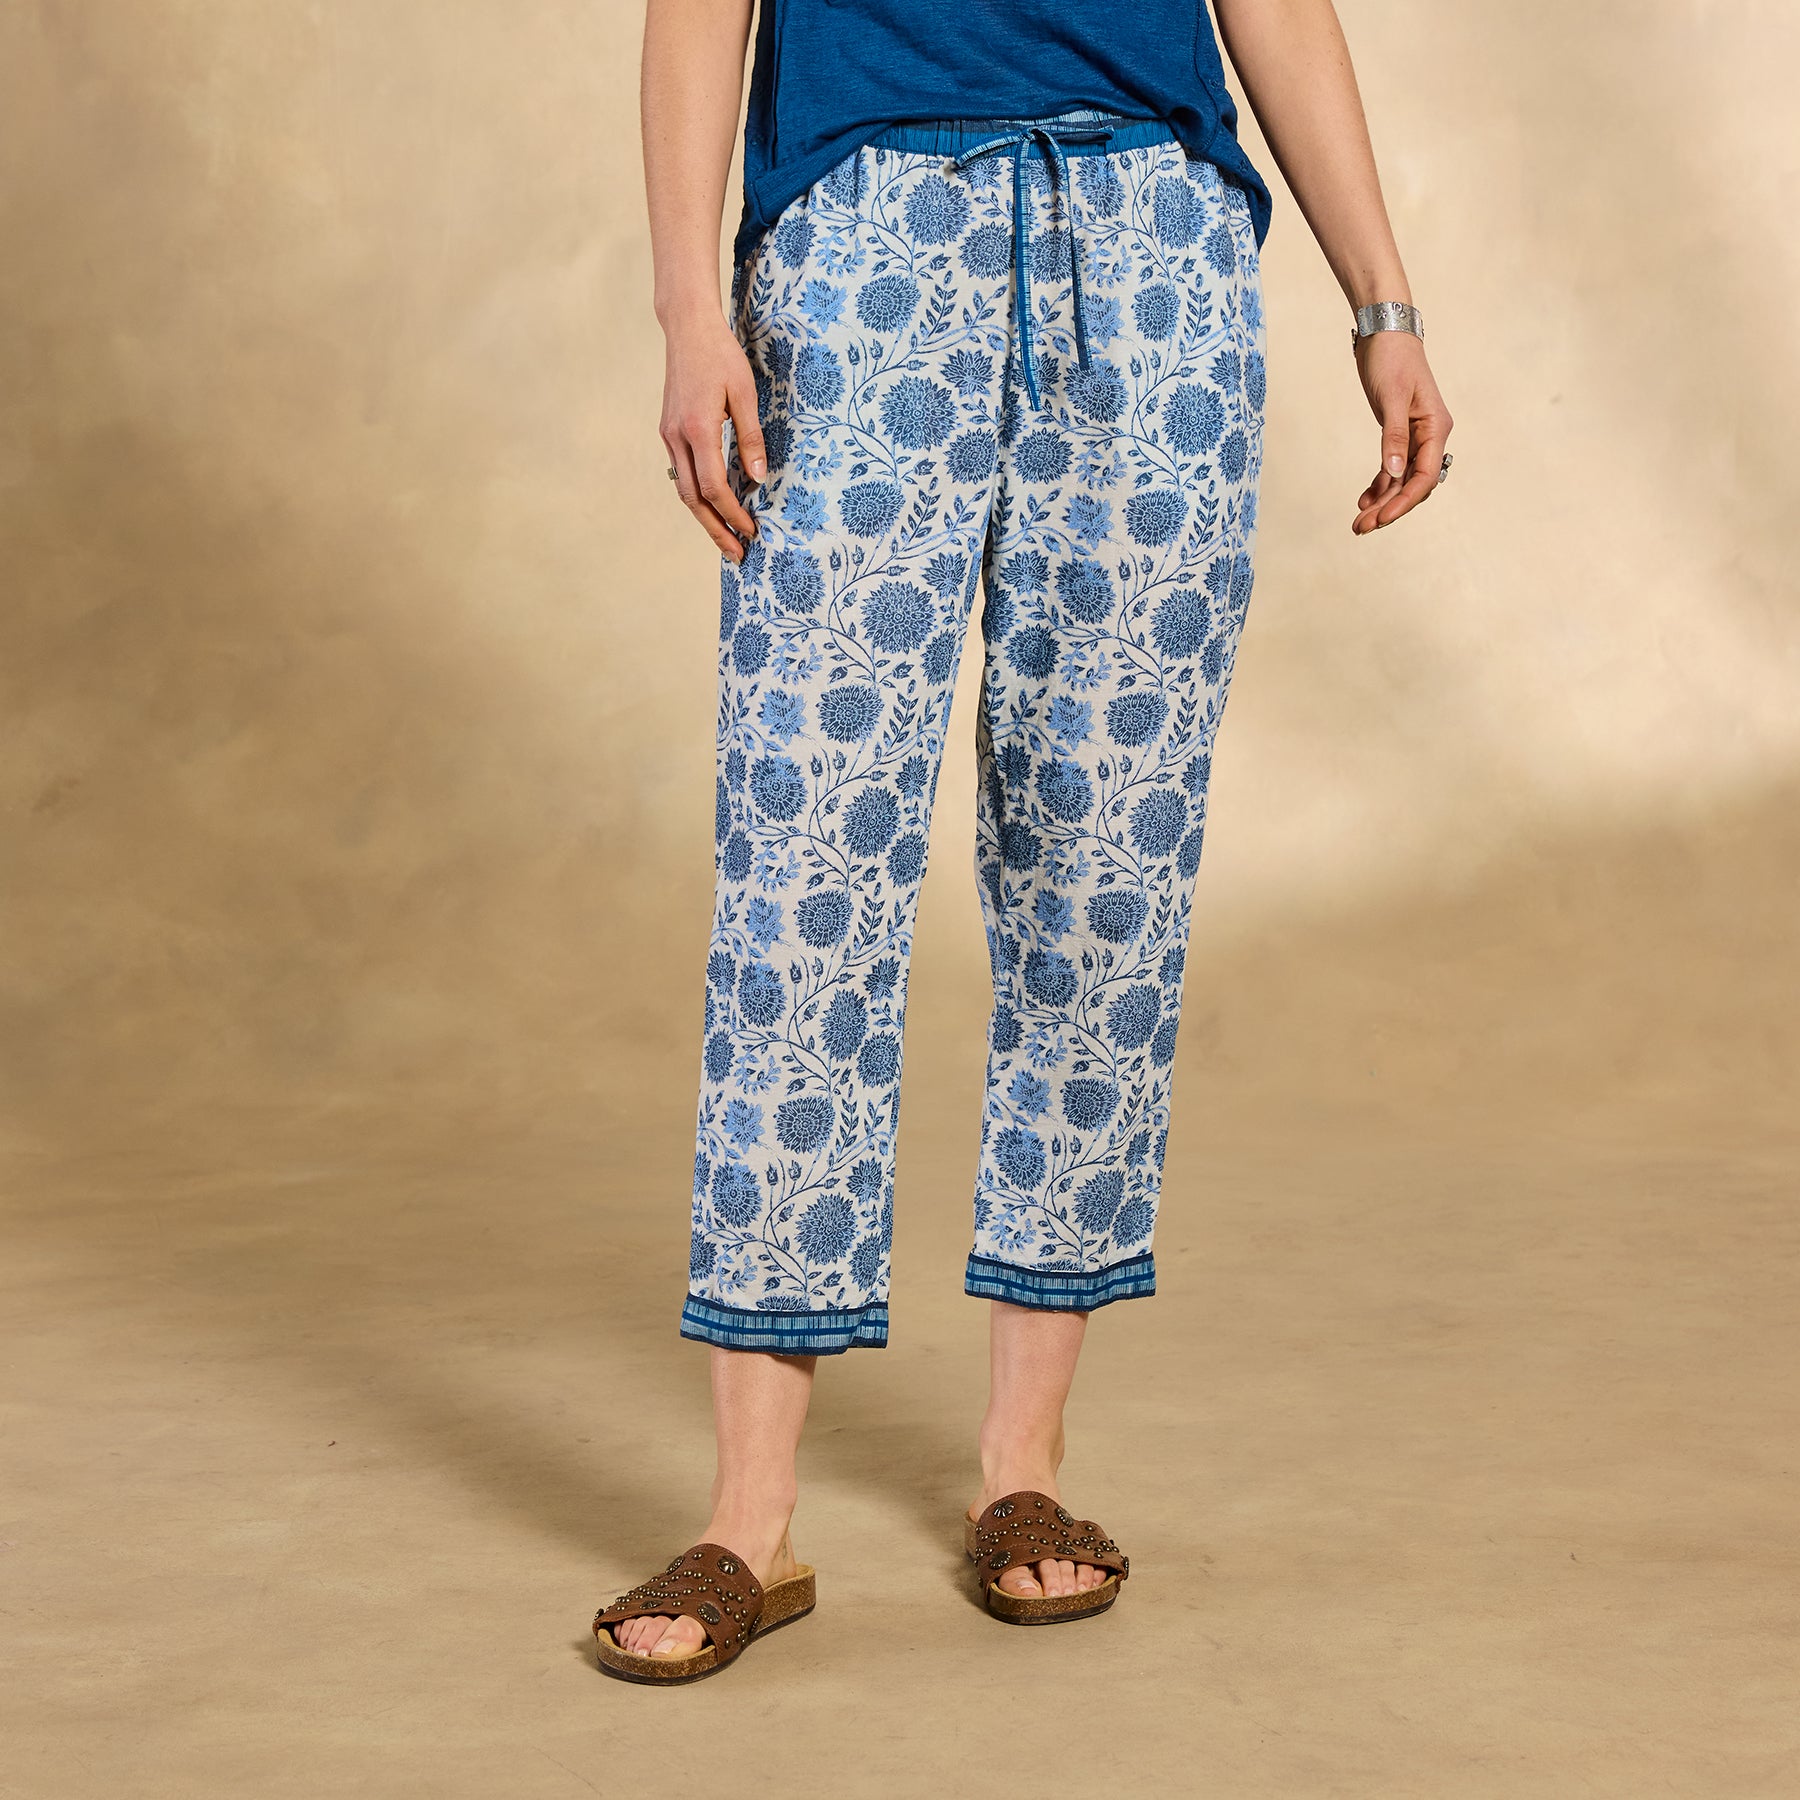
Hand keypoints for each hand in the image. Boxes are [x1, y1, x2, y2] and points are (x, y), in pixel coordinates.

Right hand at [659, 308, 767, 562]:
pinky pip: (681, 473)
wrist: (687, 329)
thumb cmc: (721, 355)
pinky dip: (697, 496)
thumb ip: (751, 437)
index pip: (714, 486)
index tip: (751, 531)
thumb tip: (758, 478)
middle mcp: (677, 437)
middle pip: (693, 499)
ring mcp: (669, 435)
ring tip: (725, 539)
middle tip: (736, 555)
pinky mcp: (668, 432)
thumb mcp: (746, 393)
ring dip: (705, 518)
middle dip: (715, 529)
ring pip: (684, 490)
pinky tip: (714, 507)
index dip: (733, 513)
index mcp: (698, 428)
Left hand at [1351, 331, 1452, 534]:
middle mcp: (1430, 436)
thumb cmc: (1391, 359)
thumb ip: (1393, 436)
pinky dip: (1379, 485)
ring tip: (1358, 523)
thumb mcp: (1390, 398)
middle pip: (1413, 484)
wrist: (1384, 333)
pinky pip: (1392, 468)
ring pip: (1401, 480)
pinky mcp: (1399, 434)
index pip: (1425, 476)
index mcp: (1435, 427)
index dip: (1403, 501)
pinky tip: (1363, 500)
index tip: (1381, 518)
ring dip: (1382, 501)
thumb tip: (1393, 473)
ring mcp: (1415, 436)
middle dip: (1389, 508)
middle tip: (1360, 528)